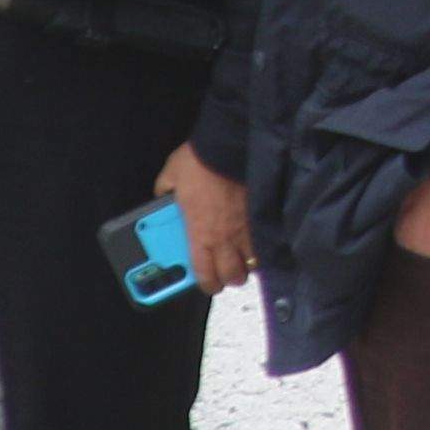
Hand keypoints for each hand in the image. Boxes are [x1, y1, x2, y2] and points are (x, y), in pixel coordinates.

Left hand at [159, 143, 253, 293]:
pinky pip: (265, 241)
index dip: (207, 284)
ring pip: (253, 262)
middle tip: (225, 272)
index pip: (205, 274)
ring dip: (248, 264)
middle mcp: (224, 237)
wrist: (228, 145)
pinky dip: (263, 246)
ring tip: (243, 258)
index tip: (207, 283)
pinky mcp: (261, 214)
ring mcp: (246, 227)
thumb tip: (163, 195)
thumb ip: (165, 191)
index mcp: (200, 233)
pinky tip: (259, 241)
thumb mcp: (170, 177)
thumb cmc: (199, 162)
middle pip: (233, 276)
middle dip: (230, 279)